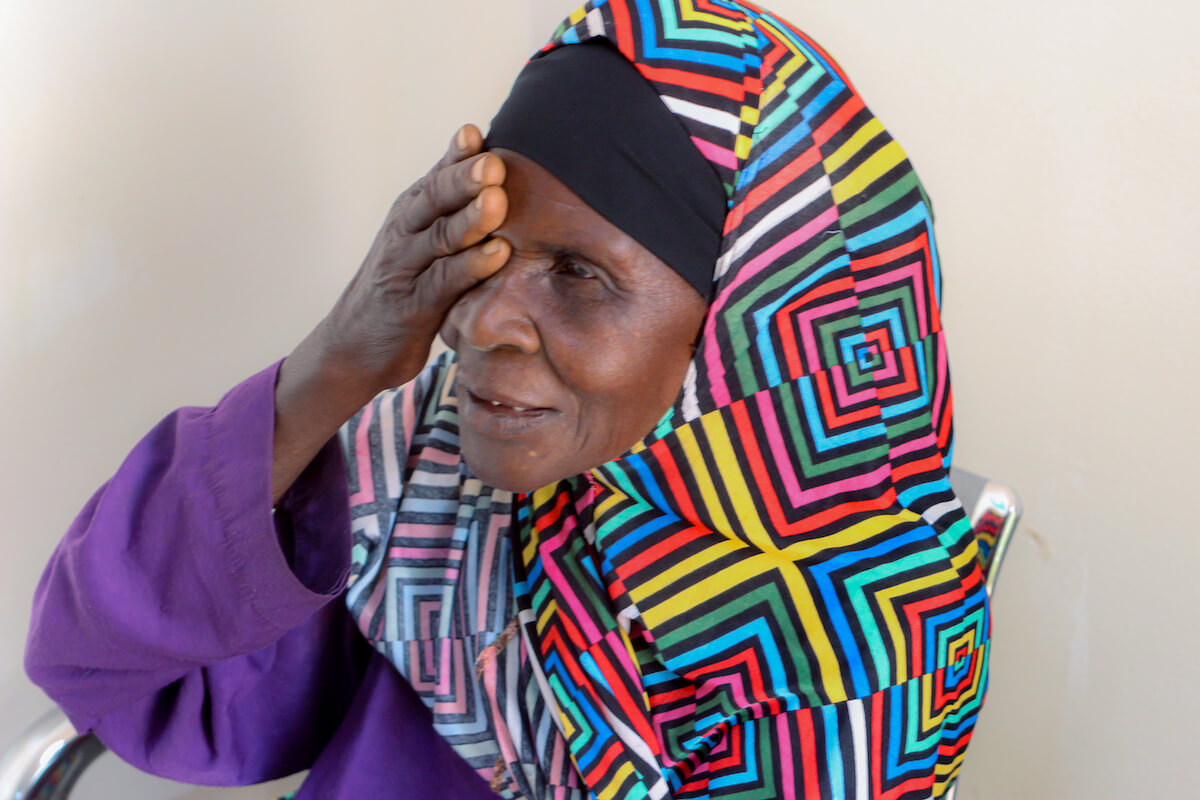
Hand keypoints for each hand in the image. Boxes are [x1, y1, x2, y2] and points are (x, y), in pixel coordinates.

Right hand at [317, 123, 509, 396]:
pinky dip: (471, 268)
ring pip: (439, 238)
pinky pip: (444, 283)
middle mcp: (404, 234)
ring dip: (469, 219)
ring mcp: (405, 270)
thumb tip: (488, 164)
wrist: (353, 347)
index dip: (455, 156)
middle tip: (492, 163)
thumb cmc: (403, 287)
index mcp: (410, 214)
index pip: (435, 178)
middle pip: (433, 200)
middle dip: (462, 179)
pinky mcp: (412, 307)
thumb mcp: (423, 243)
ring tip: (497, 201)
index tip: (476, 132)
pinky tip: (497, 253)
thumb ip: (450, 210)